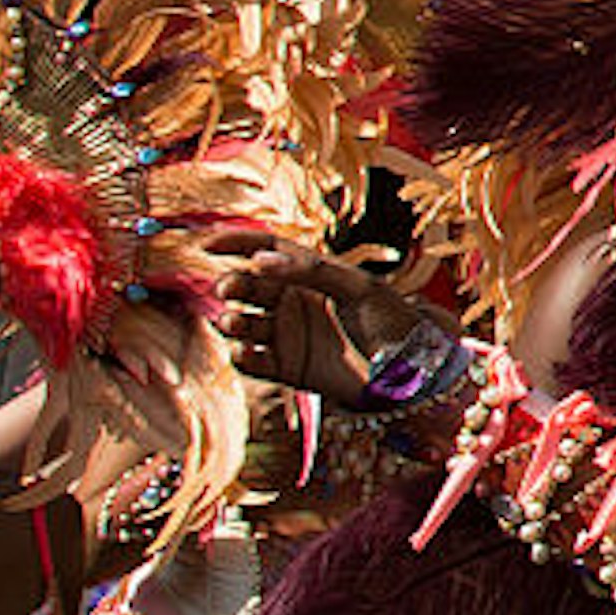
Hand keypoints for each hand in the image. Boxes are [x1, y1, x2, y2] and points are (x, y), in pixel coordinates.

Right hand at [223, 245, 423, 401]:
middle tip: (229, 289)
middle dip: (233, 285)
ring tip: (233, 321)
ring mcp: (287, 334)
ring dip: (232, 322)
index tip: (206, 245)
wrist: (409, 370)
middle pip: (248, 287)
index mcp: (310, 274)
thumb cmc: (392, 320)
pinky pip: (252, 361)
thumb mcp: (359, 287)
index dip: (235, 243)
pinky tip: (243, 351)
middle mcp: (293, 301)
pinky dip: (242, 356)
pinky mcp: (286, 367)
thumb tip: (260, 259)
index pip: (265, 250)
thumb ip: (312, 271)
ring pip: (243, 324)